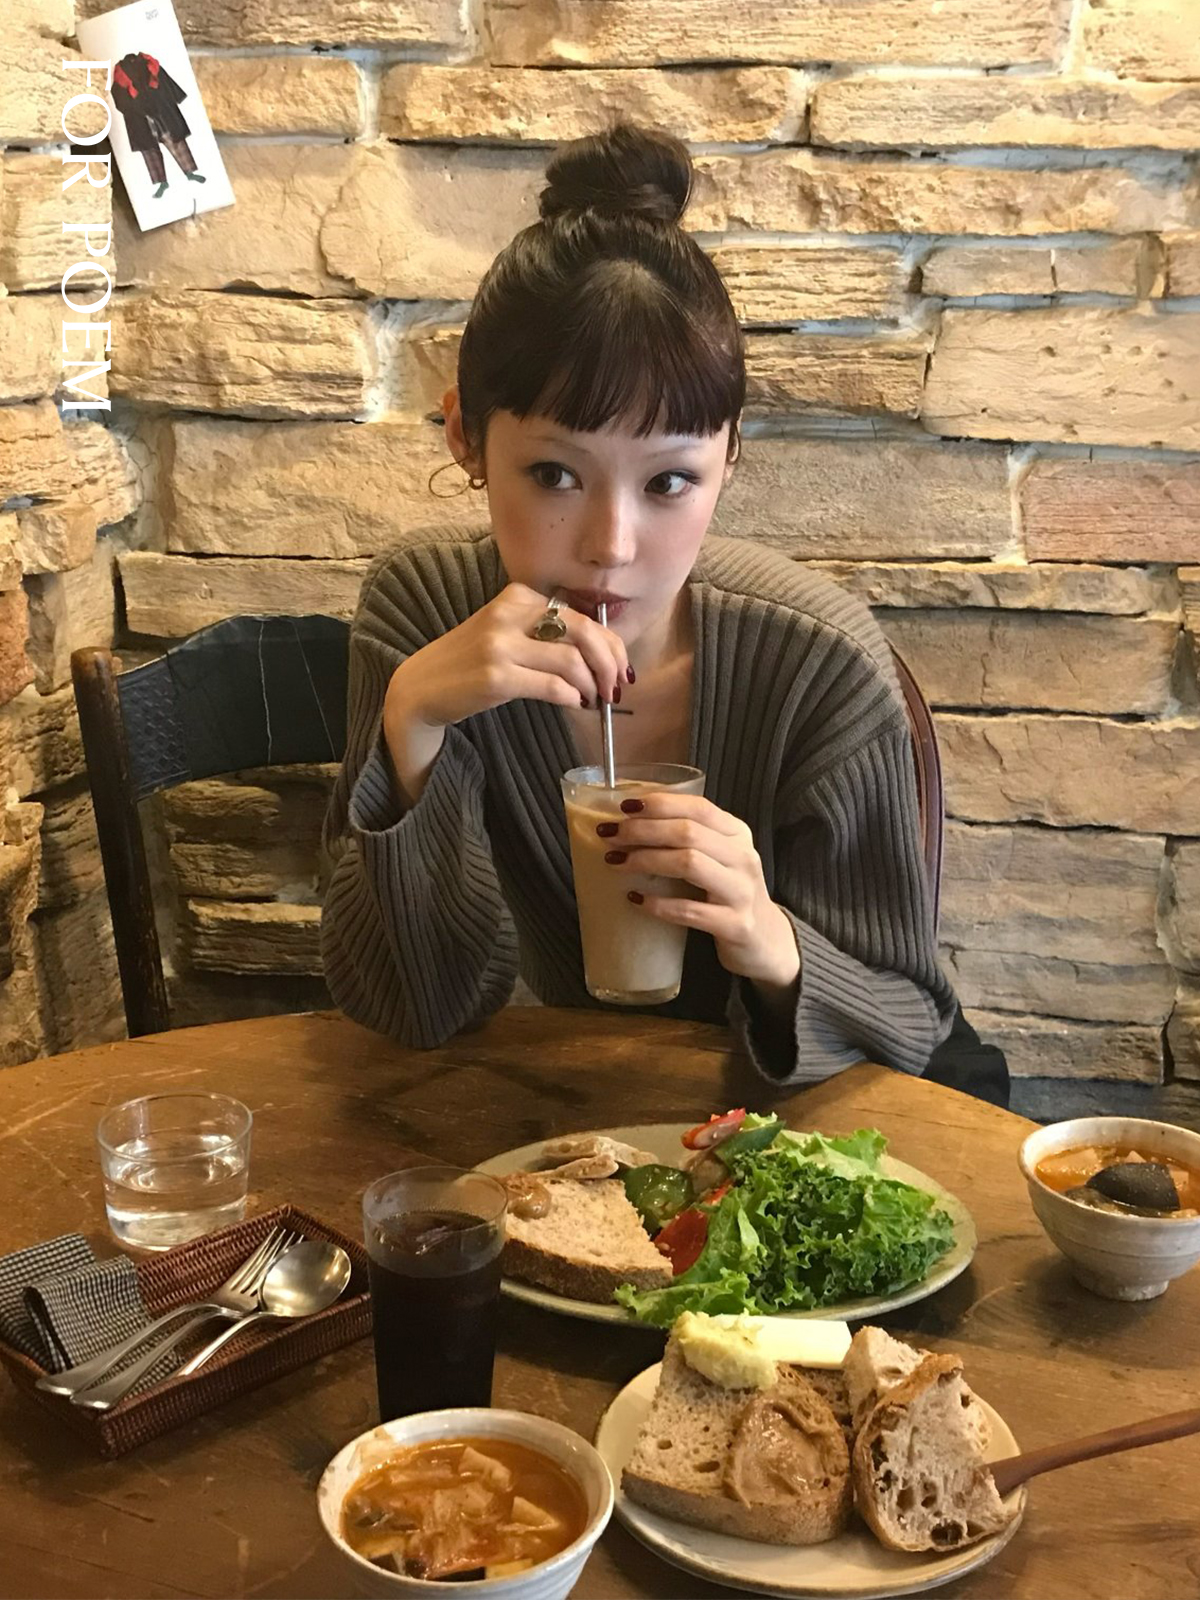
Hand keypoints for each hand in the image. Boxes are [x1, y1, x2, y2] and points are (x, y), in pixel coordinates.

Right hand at [385, 582, 630, 731]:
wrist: (421, 687)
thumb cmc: (470, 664)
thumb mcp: (507, 633)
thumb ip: (547, 633)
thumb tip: (602, 654)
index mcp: (517, 596)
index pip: (582, 616)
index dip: (611, 645)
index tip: (620, 669)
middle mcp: (509, 613)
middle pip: (584, 632)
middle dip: (609, 664)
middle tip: (614, 689)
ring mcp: (501, 644)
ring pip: (572, 660)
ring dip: (592, 685)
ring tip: (593, 700)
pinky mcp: (496, 676)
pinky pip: (552, 686)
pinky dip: (572, 697)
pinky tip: (574, 705)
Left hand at [598, 794, 800, 986]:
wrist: (766, 941)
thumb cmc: (729, 893)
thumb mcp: (719, 859)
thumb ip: (689, 839)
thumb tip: (630, 822)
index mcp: (738, 834)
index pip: (698, 808)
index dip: (660, 804)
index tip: (623, 807)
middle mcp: (743, 857)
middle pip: (688, 832)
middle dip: (643, 831)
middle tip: (610, 836)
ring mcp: (742, 892)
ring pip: (690, 864)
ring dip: (646, 860)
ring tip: (616, 863)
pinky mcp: (736, 925)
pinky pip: (690, 911)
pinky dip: (659, 904)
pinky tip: (635, 899)